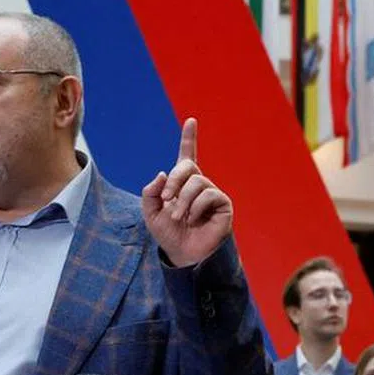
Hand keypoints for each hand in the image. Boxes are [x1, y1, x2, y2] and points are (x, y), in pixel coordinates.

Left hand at [141, 117, 232, 266]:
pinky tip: (194, 220)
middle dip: (174, 181)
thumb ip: (151, 192)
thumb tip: (162, 173)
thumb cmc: (168, 234)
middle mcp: (199, 184)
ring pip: (196, 182)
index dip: (188, 138)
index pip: (186, 156)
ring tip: (179, 217)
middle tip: (167, 199)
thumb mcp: (151, 212)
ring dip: (183, 201)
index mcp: (181, 183)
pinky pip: (209, 194)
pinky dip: (196, 208)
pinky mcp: (223, 204)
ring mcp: (212, 192)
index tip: (190, 121)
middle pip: (187, 167)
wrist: (182, 253)